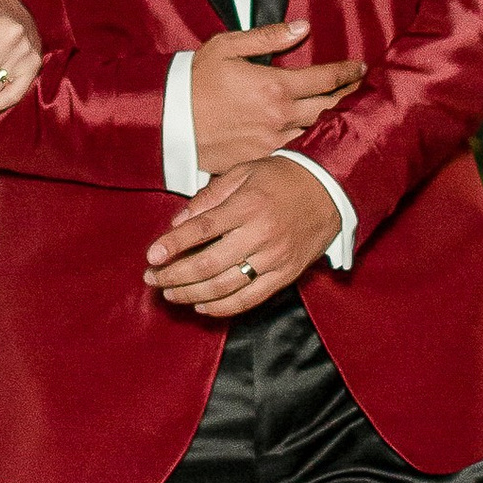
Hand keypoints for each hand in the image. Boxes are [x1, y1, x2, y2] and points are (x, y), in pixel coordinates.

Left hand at [145, 155, 343, 316]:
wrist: (330, 189)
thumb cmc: (281, 178)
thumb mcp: (243, 173)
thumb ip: (208, 198)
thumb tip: (177, 223)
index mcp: (247, 206)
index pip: (202, 229)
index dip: (173, 245)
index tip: (151, 256)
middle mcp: (260, 235)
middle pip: (208, 264)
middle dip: (174, 275)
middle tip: (152, 280)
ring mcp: (274, 258)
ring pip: (225, 287)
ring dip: (192, 294)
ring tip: (170, 294)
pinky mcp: (285, 275)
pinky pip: (250, 299)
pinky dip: (222, 308)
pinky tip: (201, 306)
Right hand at [188, 19, 363, 169]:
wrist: (168, 122)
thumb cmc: (195, 81)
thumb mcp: (226, 47)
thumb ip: (268, 37)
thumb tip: (302, 27)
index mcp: (275, 86)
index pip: (326, 79)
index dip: (347, 72)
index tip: (359, 67)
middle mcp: (280, 117)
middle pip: (331, 108)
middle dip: (351, 97)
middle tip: (364, 90)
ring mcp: (273, 142)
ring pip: (318, 133)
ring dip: (336, 122)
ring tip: (350, 113)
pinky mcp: (262, 159)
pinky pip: (296, 152)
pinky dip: (312, 143)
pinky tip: (321, 137)